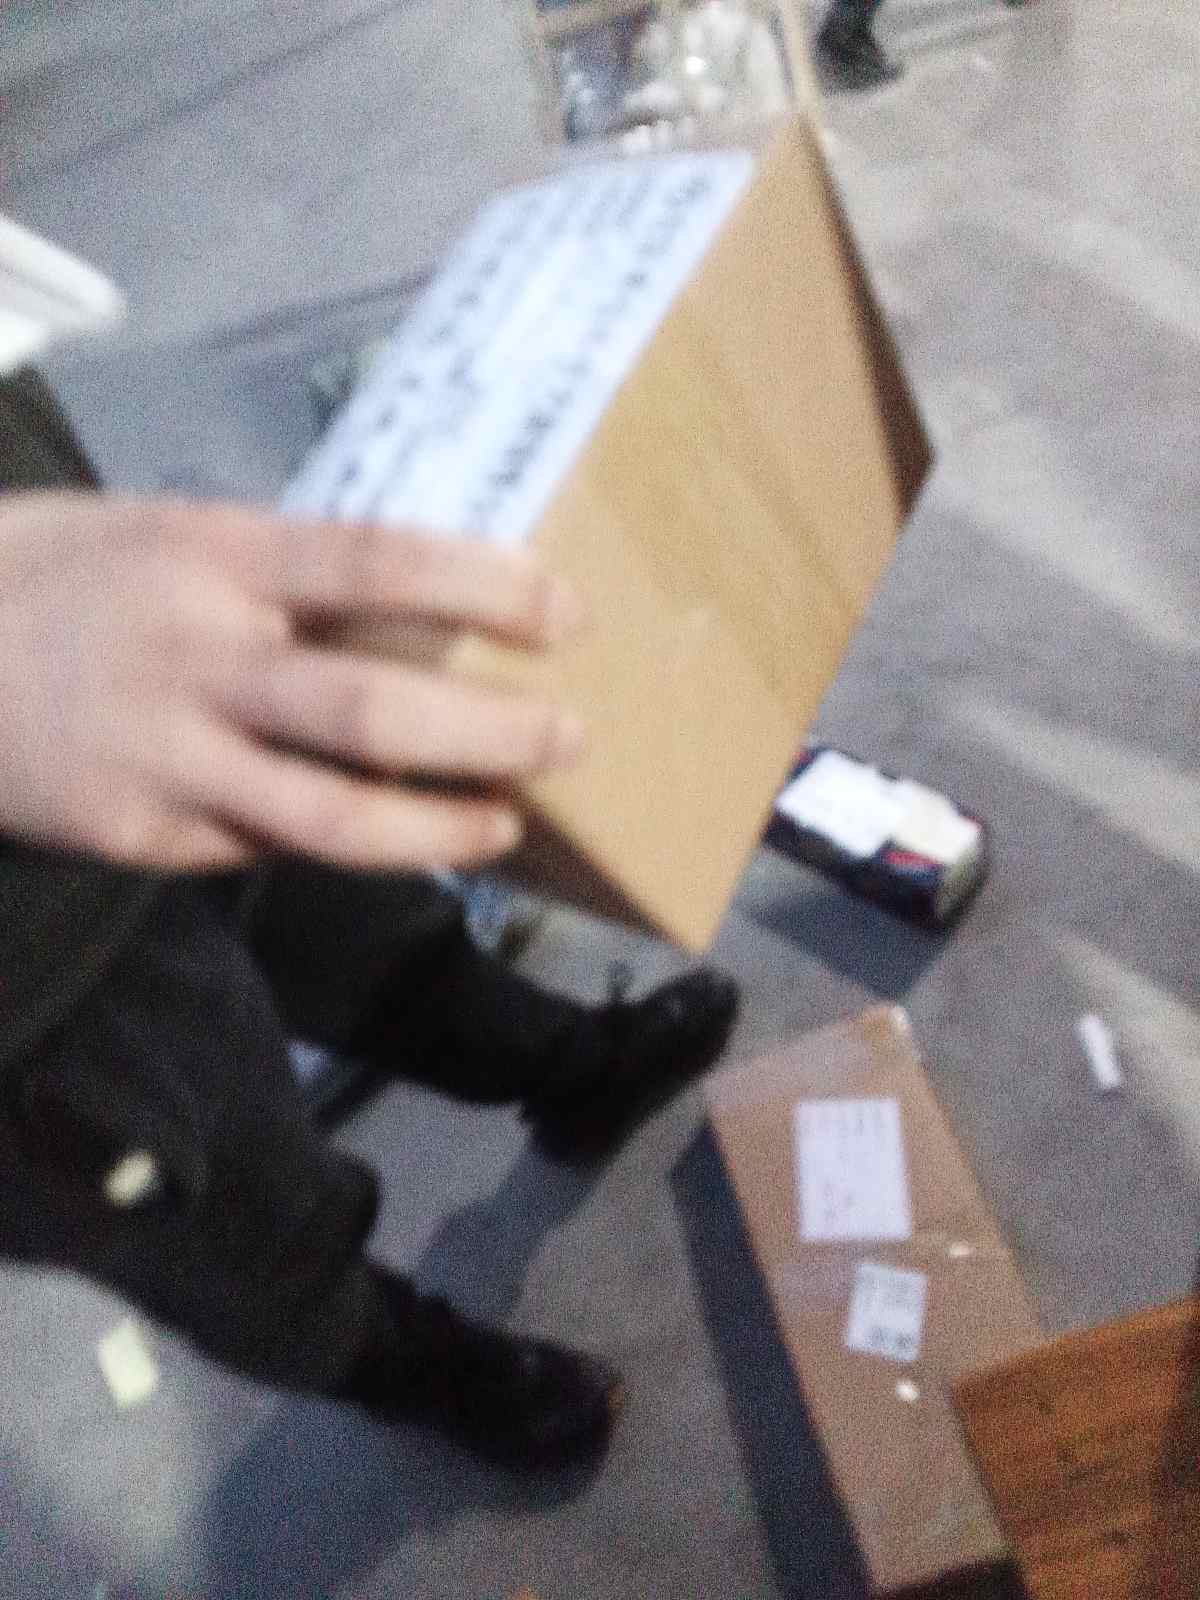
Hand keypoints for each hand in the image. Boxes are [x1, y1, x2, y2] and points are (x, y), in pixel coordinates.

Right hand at [0, 491, 587, 871]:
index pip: (375, 560)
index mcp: (209, 554)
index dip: (484, 586)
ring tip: (504, 827)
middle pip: (372, 709)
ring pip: (330, 815)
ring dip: (438, 830)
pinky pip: (265, 846)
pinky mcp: (139, 834)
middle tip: (571, 738)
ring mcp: (166, 756)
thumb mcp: (163, 532)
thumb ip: (274, 572)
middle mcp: (196, 656)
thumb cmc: (54, 572)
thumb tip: (409, 609)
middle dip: (490, 733)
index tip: (567, 613)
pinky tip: (394, 843)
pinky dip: (342, 846)